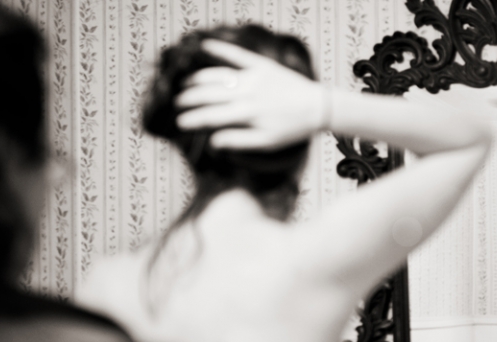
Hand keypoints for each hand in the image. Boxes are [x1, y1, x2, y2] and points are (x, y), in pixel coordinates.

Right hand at [174, 39, 326, 149]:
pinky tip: (205, 45)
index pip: (211, 116)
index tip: (180, 122)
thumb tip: (213, 141)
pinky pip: (237, 54)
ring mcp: (254, 76)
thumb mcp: (267, 142)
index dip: (192, 119)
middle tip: (178, 103)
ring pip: (218, 75)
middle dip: (190, 99)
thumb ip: (239, 140)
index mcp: (247, 114)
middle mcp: (247, 93)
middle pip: (209, 94)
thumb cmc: (292, 128)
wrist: (318, 107)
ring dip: (198, 79)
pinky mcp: (262, 65)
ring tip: (186, 84)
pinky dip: (220, 49)